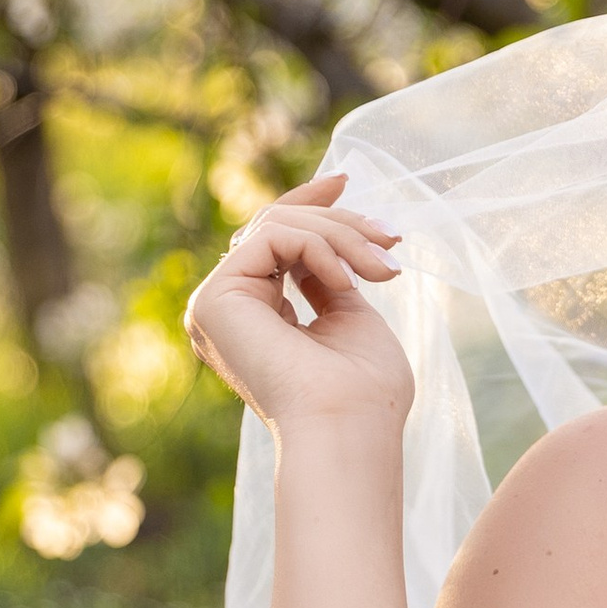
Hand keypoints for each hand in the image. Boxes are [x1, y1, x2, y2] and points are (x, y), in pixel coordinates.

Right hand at [185, 173, 412, 438]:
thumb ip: (331, 277)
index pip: (272, 241)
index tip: (347, 178)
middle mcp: (227, 310)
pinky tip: (347, 282)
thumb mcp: (353, 318)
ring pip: (276, 226)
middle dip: (340, 221)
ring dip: (342, 237)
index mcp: (256, 319)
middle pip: (275, 226)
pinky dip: (319, 249)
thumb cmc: (366, 393)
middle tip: (391, 236)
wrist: (350, 429)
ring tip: (383, 270)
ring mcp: (215, 304)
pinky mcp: (214, 299)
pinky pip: (272, 239)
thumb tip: (328, 237)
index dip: (307, 205)